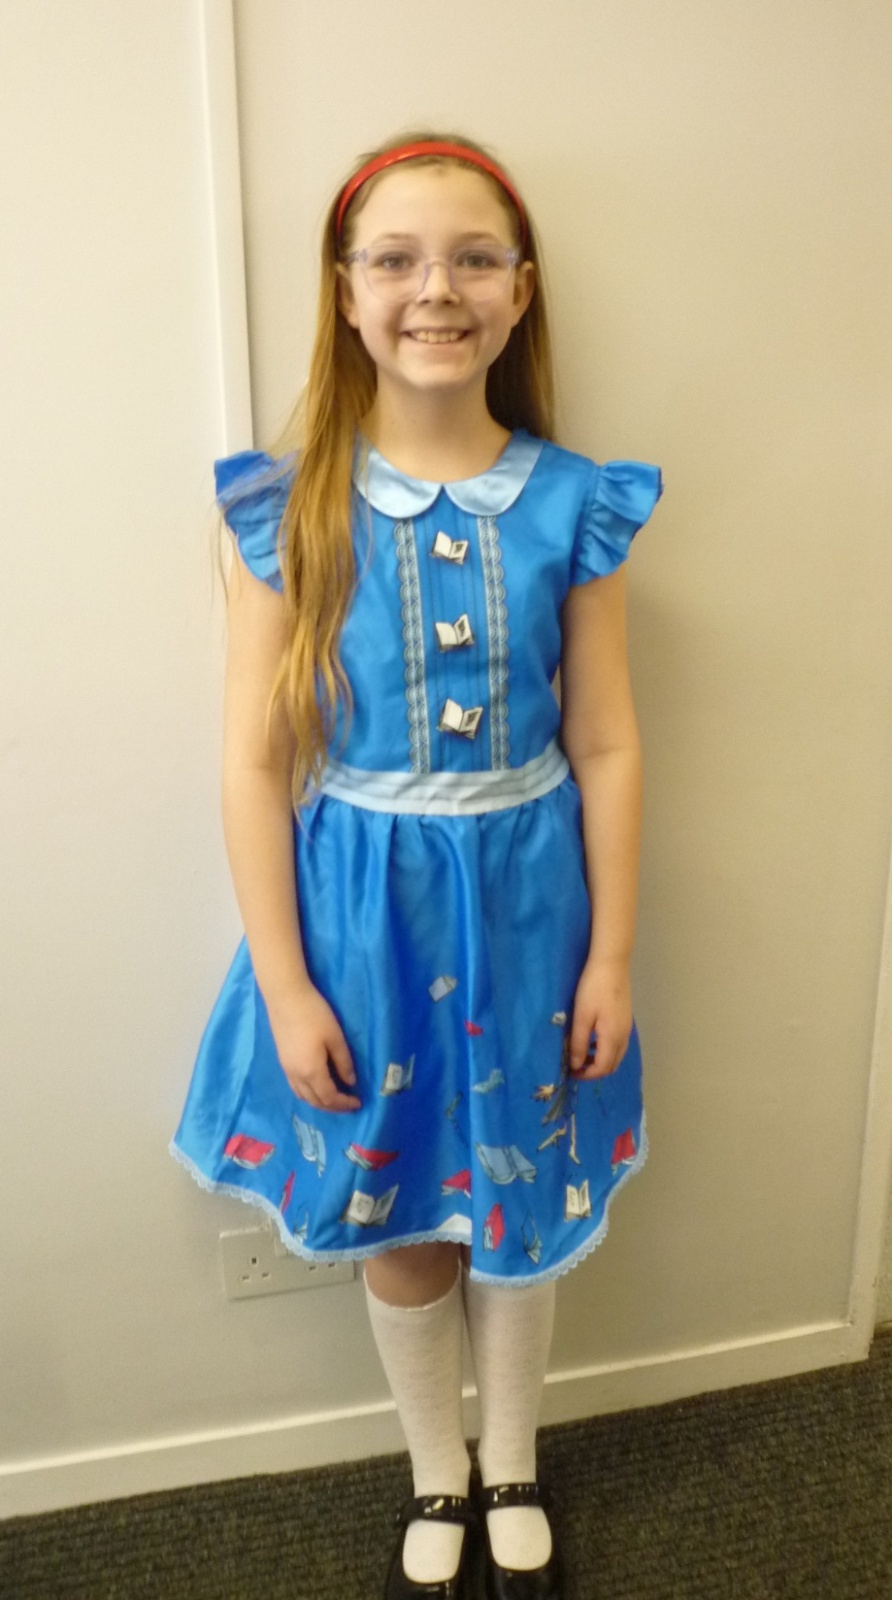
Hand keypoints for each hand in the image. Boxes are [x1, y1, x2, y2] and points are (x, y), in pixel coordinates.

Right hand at [266, 983, 360, 1112]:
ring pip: (303, 1096)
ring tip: (334, 1098)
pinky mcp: (283, 1061)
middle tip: (348, 1104)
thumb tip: (350, 1082)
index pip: (329, 1098)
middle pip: (315, 1101)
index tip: (358, 1103)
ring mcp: (287, 1069)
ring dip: (319, 1102)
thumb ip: (343, 1062)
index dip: (344, 1104)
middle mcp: (296, 1076)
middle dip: (333, 1107)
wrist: (285, 998)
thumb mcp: (335, 1038)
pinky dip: (308, 1093)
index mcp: (311, 1071)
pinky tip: (316, 1085)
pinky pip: (296, 1087)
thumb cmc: (314, 1015)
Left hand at [568, 958, 632, 1079]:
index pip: (602, 1068)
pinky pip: (617, 1045)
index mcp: (613, 1038)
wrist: (611, 964)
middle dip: (594, 1071)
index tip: (570, 1072)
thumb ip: (579, 1043)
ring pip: (616, 1055)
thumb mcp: (582, 1017)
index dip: (586, 1075)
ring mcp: (627, 1028)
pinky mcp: (625, 1020)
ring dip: (600, 1061)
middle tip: (575, 1066)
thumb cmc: (593, 989)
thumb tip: (576, 1065)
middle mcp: (624, 1037)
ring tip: (581, 1054)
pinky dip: (605, 1050)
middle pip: (612, 1065)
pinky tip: (592, 1040)